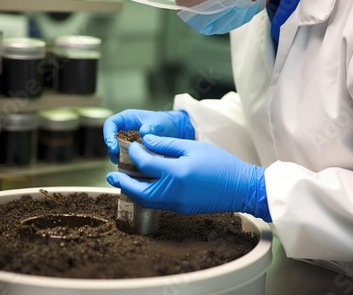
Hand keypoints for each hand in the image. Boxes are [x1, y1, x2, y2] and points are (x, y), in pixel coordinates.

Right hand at [103, 109, 194, 162]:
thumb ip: (152, 126)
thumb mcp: (159, 123)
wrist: (172, 131)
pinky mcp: (131, 152)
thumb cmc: (163, 123)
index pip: (110, 124)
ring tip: (129, 165)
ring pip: (116, 151)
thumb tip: (144, 132)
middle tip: (119, 159)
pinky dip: (128, 163)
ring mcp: (126, 141)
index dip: (108, 135)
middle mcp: (123, 130)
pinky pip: (125, 158)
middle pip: (111, 140)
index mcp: (126, 119)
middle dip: (113, 151)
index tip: (113, 146)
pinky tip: (134, 168)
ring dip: (120, 159)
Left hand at [106, 135, 270, 220]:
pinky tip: (144, 186)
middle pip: (139, 190)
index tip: (132, 146)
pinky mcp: (181, 209)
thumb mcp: (193, 147)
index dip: (135, 154)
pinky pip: (157, 203)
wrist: (240, 188)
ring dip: (132, 191)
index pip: (145, 164)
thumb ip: (167, 145)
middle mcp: (172, 192)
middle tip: (112, 174)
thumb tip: (146, 141)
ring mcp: (176, 204)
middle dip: (123, 182)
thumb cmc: (220, 164)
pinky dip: (146, 195)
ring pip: (146, 200)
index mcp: (175, 173)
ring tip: (123, 181)